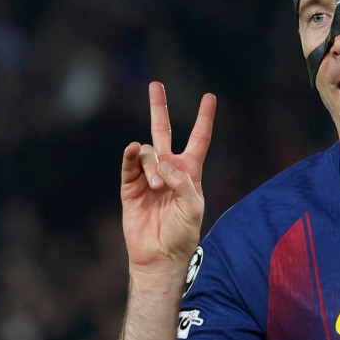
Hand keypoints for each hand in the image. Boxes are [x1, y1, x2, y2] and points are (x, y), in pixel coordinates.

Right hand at [121, 81, 216, 276]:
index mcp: (190, 172)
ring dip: (152, 165)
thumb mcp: (193, 206)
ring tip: (157, 186)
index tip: (209, 97)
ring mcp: (148, 176)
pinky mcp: (130, 187)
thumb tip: (161, 163)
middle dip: (159, 108)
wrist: (160, 255)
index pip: (199, 139)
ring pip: (148, 153)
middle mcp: (169, 170)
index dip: (204, 118)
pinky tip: (133, 150)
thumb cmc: (183, 233)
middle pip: (163, 132)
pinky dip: (132, 156)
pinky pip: (129, 164)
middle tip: (156, 85)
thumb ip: (183, 182)